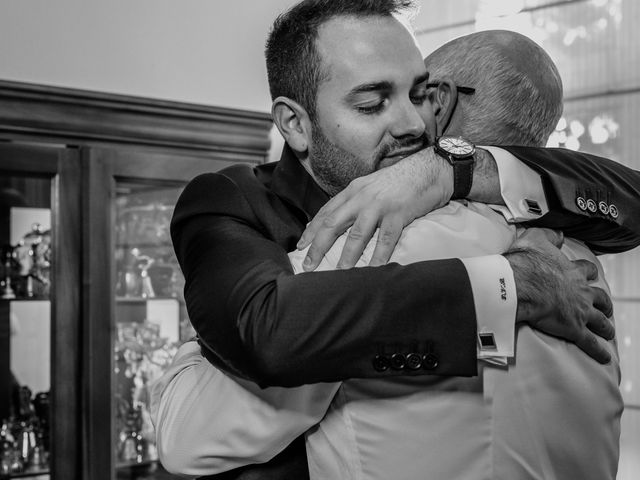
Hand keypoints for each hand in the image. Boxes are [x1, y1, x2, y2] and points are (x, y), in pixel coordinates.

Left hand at [297, 148, 452, 270]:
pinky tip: (374, 270)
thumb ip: (357, 202)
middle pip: (333, 224)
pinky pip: (386, 239)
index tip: (300, 246)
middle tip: (308, 265)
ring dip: (346, 256)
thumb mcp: (372, 186)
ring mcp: (379, 205)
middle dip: (318, 246)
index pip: (326, 212)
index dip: (311, 230)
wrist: (431, 168)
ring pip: (357, 234)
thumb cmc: (402, 181)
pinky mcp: (398, 213)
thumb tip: (342, 222)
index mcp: (353, 190)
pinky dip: (379, 257)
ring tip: (338, 274)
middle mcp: (362, 197)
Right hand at [505, 228, 613, 363]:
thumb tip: (560, 234)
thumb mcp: (536, 239)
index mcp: (573, 271)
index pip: (588, 271)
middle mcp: (582, 291)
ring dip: (606, 327)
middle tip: (604, 307)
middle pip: (600, 298)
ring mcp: (580, 311)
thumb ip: (550, 235)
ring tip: (608, 331)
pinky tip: (604, 357)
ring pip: (601, 321)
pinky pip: (590, 343)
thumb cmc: (525, 263)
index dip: (589, 273)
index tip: (590, 275)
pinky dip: (599, 352)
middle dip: (604, 303)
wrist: (518, 286)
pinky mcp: (574, 329)